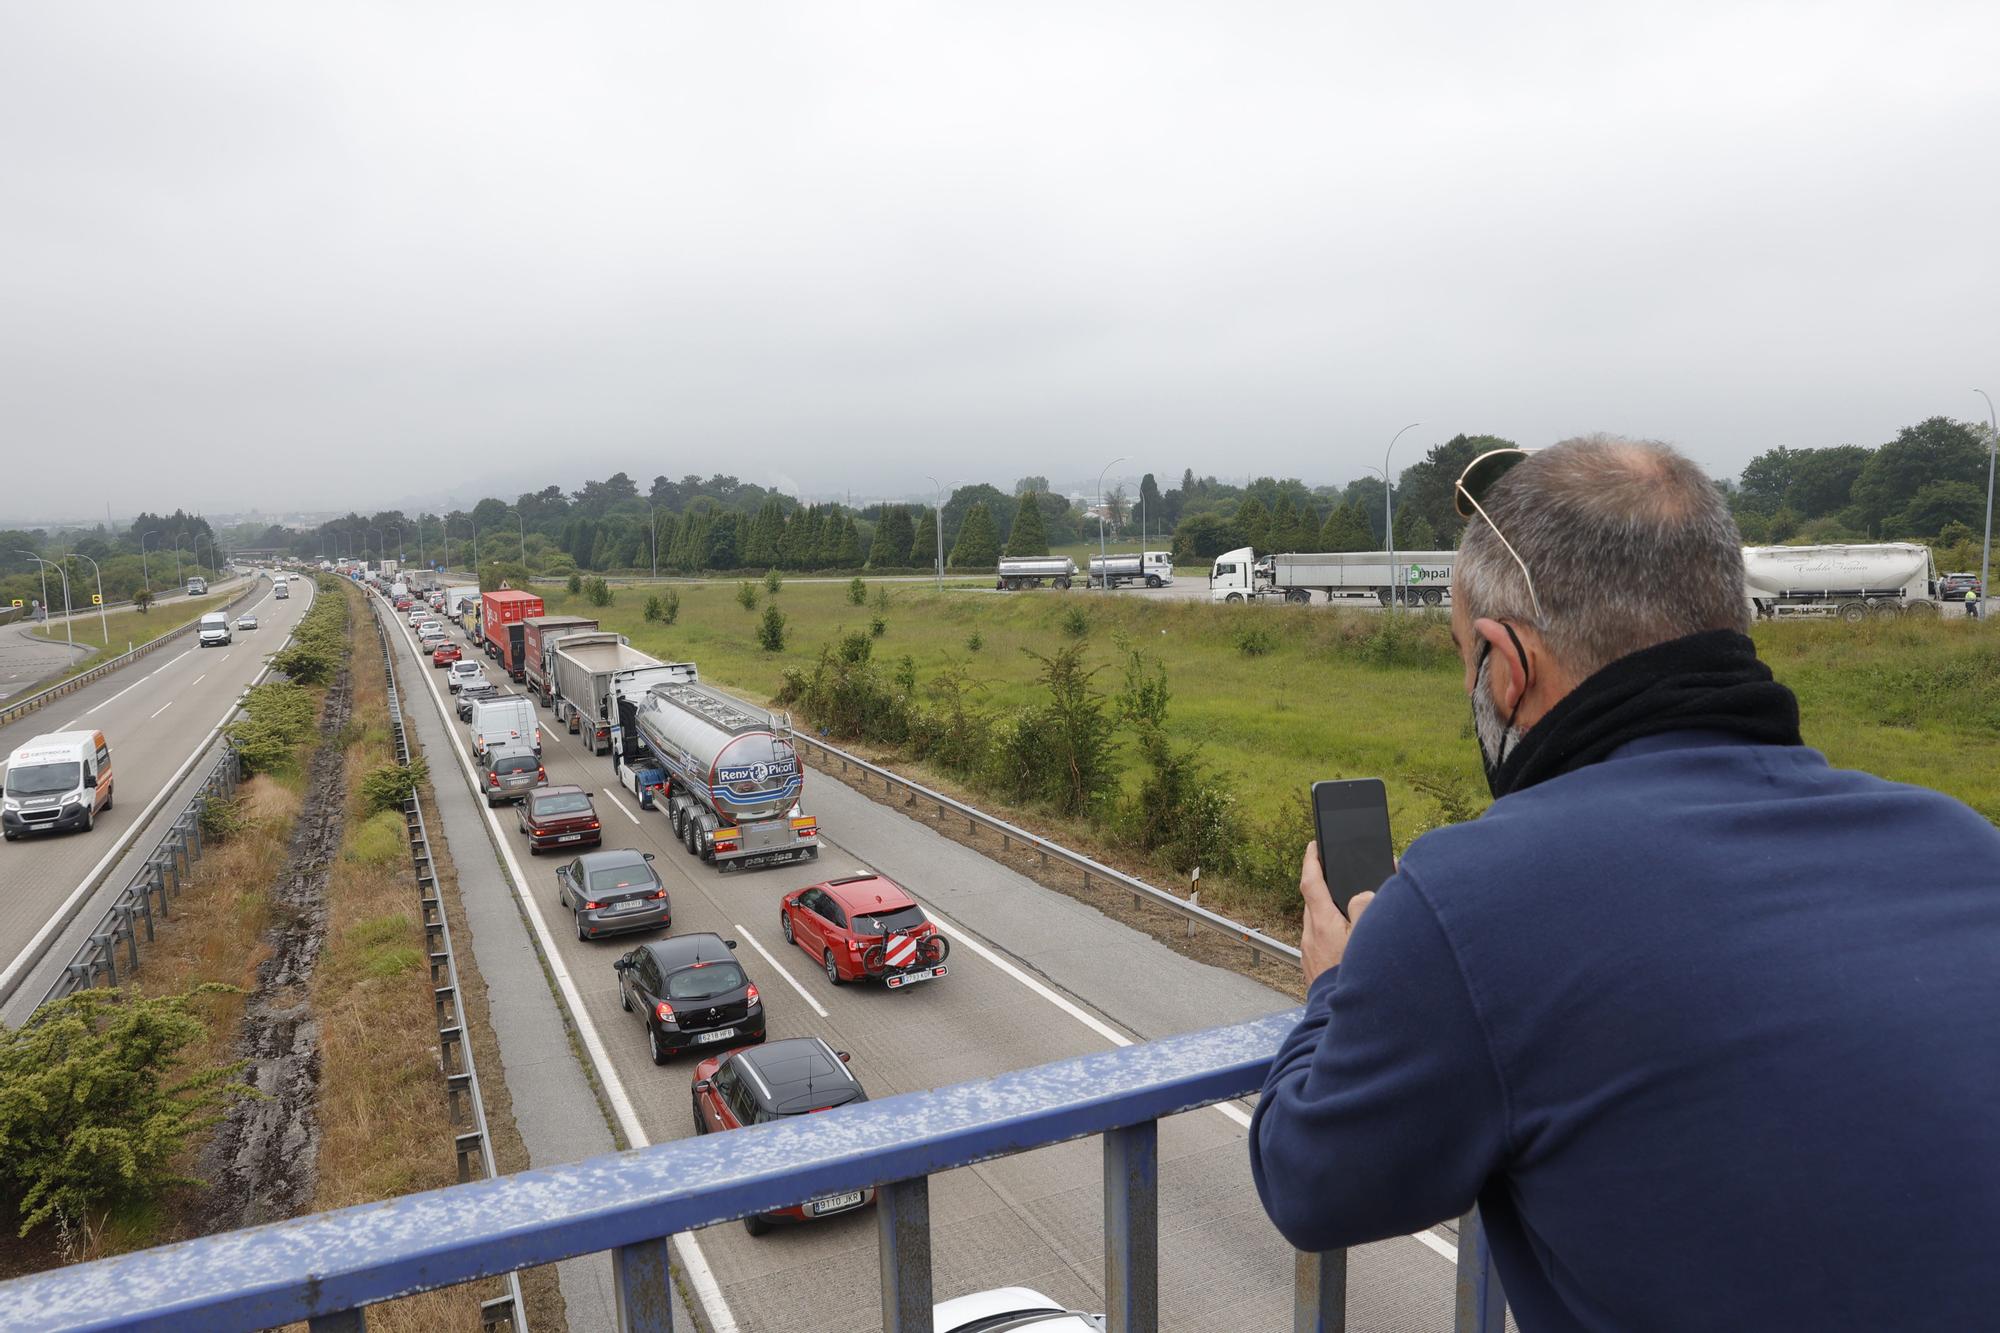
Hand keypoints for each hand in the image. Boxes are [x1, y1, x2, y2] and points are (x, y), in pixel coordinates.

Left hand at [1299, 842, 1375, 987]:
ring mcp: (1309, 953)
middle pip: (1314, 902)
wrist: (1335, 1019)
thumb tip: (1362, 894)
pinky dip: (1330, 933)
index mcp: (1323, 924)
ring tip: (1350, 913)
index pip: (1311, 882)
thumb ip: (1364, 910)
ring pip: (1317, 923)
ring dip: (1329, 913)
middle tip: (1338, 877)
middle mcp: (1311, 936)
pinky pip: (1319, 940)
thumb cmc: (1353, 980)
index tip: (1313, 846)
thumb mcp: (1366, 939)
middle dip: (1324, 887)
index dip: (1312, 860)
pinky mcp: (1312, 967)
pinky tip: (1346, 942)